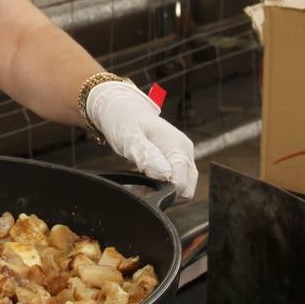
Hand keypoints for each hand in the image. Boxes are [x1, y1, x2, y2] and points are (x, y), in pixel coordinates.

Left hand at [86, 82, 197, 199]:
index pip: (183, 182)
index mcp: (176, 145)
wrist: (118, 108)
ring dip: (158, 192)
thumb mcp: (129, 137)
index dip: (165, 192)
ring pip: (179, 187)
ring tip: (134, 187)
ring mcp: (179, 155)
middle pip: (186, 188)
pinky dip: (156, 188)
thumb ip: (146, 155)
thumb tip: (165, 176)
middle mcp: (183, 151)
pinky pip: (171, 181)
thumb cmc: (122, 119)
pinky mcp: (172, 160)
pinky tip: (138, 185)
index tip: (143, 192)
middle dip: (163, 195)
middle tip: (136, 191)